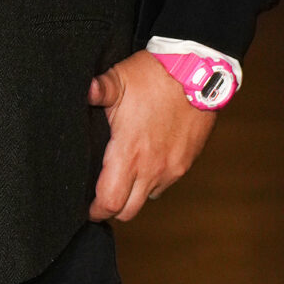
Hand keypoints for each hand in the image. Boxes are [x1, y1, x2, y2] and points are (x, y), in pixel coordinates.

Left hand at [88, 49, 217, 222]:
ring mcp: (171, 168)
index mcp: (129, 153)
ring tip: (125, 175)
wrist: (198, 72)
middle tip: (103, 196)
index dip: (96, 210)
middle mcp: (151, 168)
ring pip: (147, 198)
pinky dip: (154, 180)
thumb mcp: (119, 79)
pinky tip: (147, 161)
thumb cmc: (155, 76)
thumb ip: (98, 89)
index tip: (89, 207)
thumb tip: (84, 90)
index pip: (110, 202)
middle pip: (128, 211)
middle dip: (112, 208)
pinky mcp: (186, 163)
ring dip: (135, 192)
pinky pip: (165, 183)